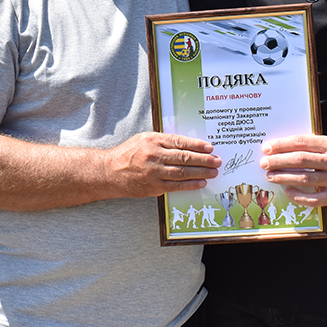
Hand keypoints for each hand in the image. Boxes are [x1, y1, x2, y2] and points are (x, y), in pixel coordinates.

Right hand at [105, 132, 220, 198]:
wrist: (110, 172)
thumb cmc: (128, 154)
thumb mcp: (144, 140)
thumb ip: (163, 141)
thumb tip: (188, 145)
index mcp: (152, 140)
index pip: (179, 142)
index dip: (196, 145)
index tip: (209, 147)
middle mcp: (153, 155)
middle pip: (184, 157)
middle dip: (204, 160)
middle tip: (217, 161)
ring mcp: (154, 172)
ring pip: (182, 172)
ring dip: (201, 173)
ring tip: (213, 172)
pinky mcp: (153, 186)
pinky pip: (176, 186)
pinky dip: (190, 184)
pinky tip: (201, 183)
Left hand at [259, 135, 326, 206]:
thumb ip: (314, 146)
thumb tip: (284, 147)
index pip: (301, 143)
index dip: (282, 145)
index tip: (267, 148)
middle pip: (300, 160)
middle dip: (278, 161)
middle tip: (264, 163)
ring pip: (304, 178)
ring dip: (283, 177)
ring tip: (270, 175)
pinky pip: (314, 199)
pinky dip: (298, 196)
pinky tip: (288, 191)